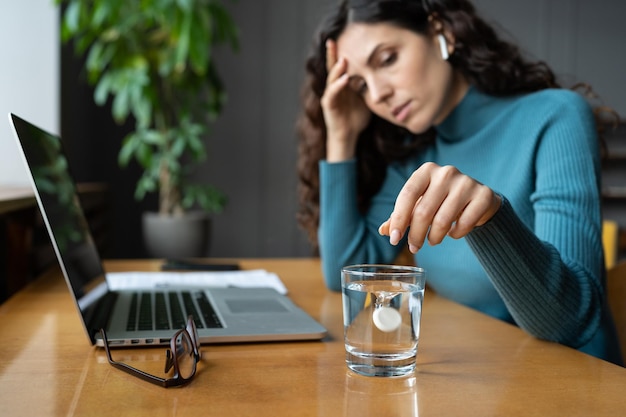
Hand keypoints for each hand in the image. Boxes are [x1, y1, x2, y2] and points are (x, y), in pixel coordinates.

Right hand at [321, 40, 370, 161]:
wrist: (349, 135)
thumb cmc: (357, 117)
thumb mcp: (366, 97)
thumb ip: (369, 86)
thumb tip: (385, 74)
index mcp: (342, 84)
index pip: (340, 65)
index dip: (340, 53)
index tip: (343, 39)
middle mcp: (334, 87)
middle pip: (331, 67)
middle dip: (332, 54)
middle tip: (332, 41)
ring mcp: (330, 96)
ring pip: (331, 79)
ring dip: (336, 69)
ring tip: (343, 60)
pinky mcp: (329, 106)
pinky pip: (332, 94)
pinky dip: (338, 86)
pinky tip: (345, 79)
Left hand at [378, 162, 501, 252]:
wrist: (477, 199)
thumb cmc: (441, 201)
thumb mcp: (419, 205)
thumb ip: (401, 216)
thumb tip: (384, 230)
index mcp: (426, 170)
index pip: (407, 195)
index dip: (399, 219)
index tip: (394, 239)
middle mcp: (446, 172)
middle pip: (424, 211)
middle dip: (415, 235)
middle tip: (414, 248)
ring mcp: (466, 182)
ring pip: (443, 221)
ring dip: (434, 237)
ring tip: (432, 241)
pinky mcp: (483, 195)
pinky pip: (464, 224)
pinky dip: (455, 234)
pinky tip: (453, 232)